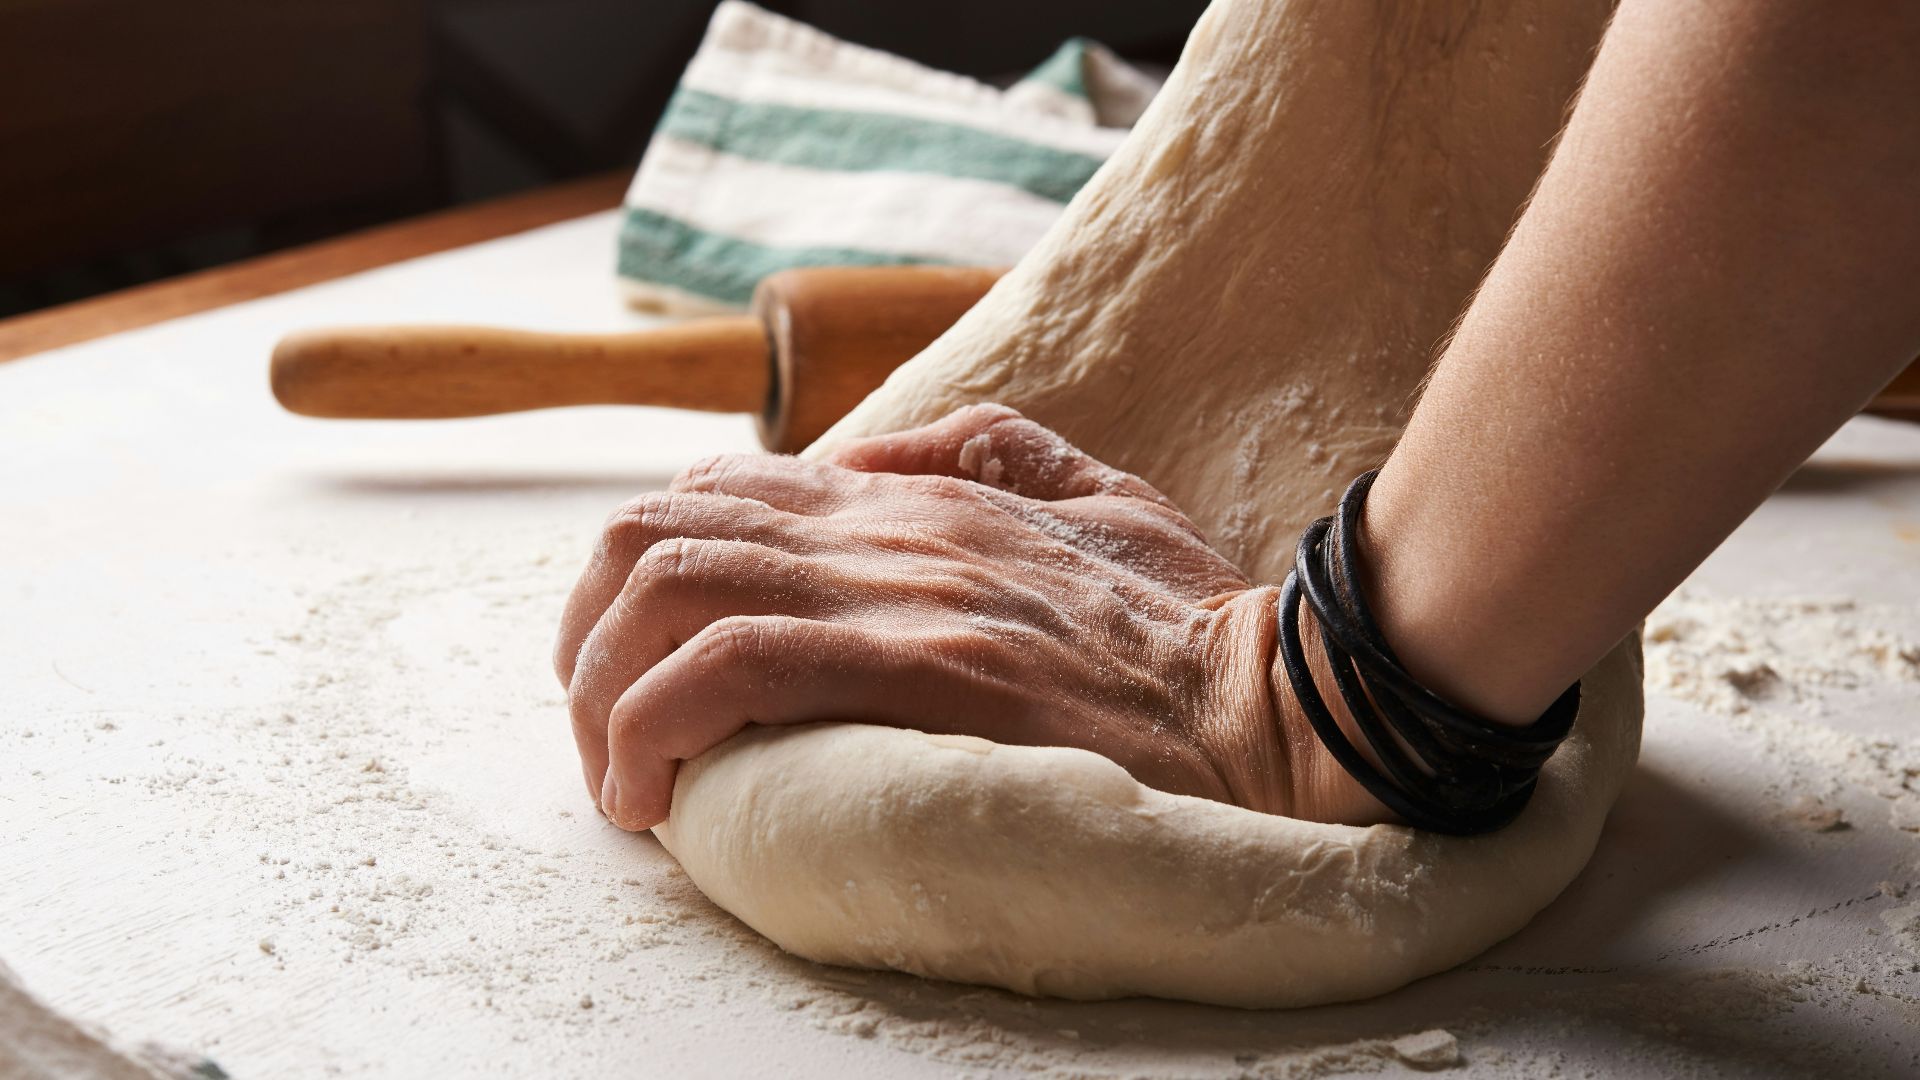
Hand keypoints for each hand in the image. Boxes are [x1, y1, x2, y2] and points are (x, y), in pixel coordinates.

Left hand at [555, 405, 1382, 829]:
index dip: (641, 574)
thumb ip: (987, 449)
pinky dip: (654, 726)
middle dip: (587, 635)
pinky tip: (652, 795)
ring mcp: (897, 591)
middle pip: (656, 533)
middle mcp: (885, 527)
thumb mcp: (1096, 493)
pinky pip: (728, 668)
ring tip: (618, 779)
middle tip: (602, 730)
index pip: (715, 492)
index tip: (639, 668)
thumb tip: (871, 452)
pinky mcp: (917, 667)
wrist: (1276, 702)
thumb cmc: (1190, 625)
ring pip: (668, 590)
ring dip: (601, 690)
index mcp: (914, 496)